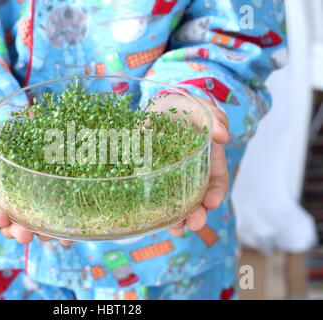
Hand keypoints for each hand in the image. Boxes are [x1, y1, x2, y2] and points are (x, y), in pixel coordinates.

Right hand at [0, 131, 72, 244]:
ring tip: (48, 234)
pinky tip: (68, 236)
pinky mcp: (50, 213)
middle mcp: (12, 213)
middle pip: (11, 230)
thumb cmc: (0, 154)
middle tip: (25, 235)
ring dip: (40, 235)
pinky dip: (61, 234)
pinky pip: (55, 228)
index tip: (1, 217)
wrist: (24, 151)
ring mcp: (31, 215)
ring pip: (34, 232)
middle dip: (18, 233)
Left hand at [147, 95, 229, 236]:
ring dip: (178, 219)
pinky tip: (155, 221)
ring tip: (176, 229)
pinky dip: (156, 212)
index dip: (216, 193)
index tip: (212, 202)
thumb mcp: (198, 107)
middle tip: (194, 223)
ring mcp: (169, 179)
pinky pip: (154, 199)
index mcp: (206, 160)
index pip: (216, 181)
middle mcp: (190, 175)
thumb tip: (223, 136)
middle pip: (198, 199)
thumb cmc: (181, 108)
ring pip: (177, 205)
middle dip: (198, 214)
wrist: (154, 108)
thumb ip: (213, 117)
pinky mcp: (149, 181)